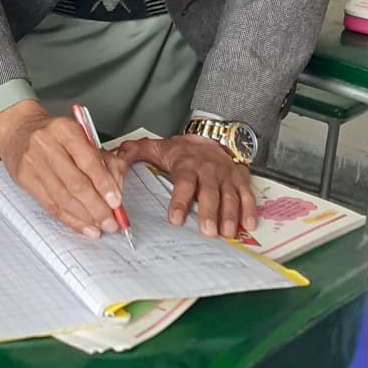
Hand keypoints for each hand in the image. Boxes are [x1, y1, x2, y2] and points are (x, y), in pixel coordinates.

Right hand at [0, 100, 127, 235]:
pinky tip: (83, 225)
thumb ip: (103, 160)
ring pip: (63, 198)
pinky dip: (70, 219)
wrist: (17, 130)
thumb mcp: (80, 136)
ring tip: (100, 226)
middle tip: (111, 221)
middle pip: (75, 183)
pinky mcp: (25, 180)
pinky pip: (50, 205)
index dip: (104, 184)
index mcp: (65, 130)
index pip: (88, 160)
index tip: (116, 201)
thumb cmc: (53, 134)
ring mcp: (33, 164)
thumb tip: (117, 189)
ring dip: (85, 217)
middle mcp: (47, 145)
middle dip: (97, 207)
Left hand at [116, 134, 256, 238]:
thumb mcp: (159, 147)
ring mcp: (227, 176)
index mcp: (188, 165)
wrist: (212, 135)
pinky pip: (248, 195)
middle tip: (207, 232)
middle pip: (210, 193)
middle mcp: (209, 170)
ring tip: (226, 233)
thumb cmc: (184, 149)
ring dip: (229, 215)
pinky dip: (250, 210)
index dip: (180, 201)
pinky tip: (248, 225)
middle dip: (209, 213)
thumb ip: (138, 152)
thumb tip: (118, 155)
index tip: (176, 218)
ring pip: (230, 197)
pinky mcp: (241, 179)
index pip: (184, 184)